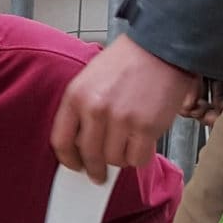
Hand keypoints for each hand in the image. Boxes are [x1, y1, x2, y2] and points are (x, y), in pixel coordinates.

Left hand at [51, 36, 197, 182]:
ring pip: (114, 160)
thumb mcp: (91, 78)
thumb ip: (83, 108)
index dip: (68, 160)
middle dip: (95, 169)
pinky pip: (138, 159)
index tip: (75, 166)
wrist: (161, 47)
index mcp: (76, 95)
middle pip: (89, 155)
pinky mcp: (146, 127)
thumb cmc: (128, 61)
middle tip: (99, 174)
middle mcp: (95, 109)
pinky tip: (142, 144)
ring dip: (121, 159)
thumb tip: (82, 143)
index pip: (61, 141)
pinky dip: (139, 157)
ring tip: (127, 146)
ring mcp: (121, 120)